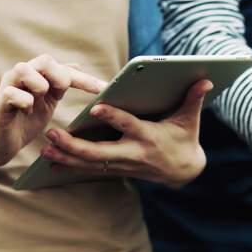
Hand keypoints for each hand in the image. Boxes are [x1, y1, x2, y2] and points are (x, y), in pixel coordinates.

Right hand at [0, 54, 105, 165]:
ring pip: (24, 69)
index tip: (105, 90)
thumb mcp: (48, 101)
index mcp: (37, 76)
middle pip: (45, 59)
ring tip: (38, 100)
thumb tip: (77, 65)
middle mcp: (22, 76)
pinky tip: (26, 111)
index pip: (65, 69)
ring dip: (38, 85)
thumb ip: (60, 83)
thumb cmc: (26, 120)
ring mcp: (8, 86)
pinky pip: (12, 93)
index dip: (85, 79)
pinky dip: (24, 102)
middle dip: (59, 77)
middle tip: (60, 94)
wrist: (2, 143)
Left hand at [40, 80, 212, 187]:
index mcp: (149, 137)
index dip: (113, 118)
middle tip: (53, 134)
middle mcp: (133, 153)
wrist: (184, 171)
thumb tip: (205, 80)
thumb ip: (193, 100)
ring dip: (66, 157)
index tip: (95, 108)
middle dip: (75, 146)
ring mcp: (123, 165)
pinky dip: (71, 166)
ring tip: (45, 148)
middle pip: (99, 153)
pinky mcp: (118, 170)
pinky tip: (52, 161)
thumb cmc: (184, 139)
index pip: (128, 126)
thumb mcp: (190, 121)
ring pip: (90, 164)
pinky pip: (91, 170)